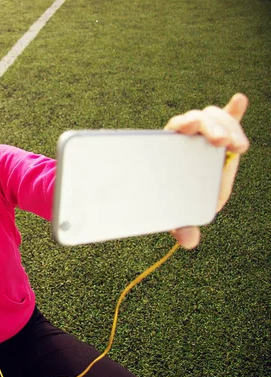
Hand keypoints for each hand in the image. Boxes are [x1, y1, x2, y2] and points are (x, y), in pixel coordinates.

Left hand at [163, 93, 249, 248]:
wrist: (191, 196)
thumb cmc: (182, 201)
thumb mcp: (182, 212)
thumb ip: (183, 225)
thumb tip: (188, 241)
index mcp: (173, 150)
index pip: (174, 129)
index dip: (180, 125)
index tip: (187, 127)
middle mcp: (189, 138)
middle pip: (198, 120)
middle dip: (211, 127)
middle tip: (221, 142)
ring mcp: (207, 135)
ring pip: (217, 119)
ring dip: (229, 126)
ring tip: (237, 146)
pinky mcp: (224, 137)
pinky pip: (229, 120)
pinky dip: (234, 110)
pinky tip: (239, 99)